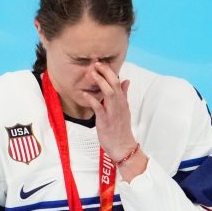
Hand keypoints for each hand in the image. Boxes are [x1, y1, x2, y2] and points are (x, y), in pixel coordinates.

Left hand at [85, 63, 146, 180]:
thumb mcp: (125, 110)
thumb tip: (126, 80)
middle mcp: (119, 105)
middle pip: (115, 84)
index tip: (102, 63)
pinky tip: (84, 93)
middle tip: (97, 63)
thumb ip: (124, 95)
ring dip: (100, 82)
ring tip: (92, 73)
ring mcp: (113, 113)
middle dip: (106, 72)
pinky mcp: (105, 121)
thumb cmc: (122, 130)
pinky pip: (99, 108)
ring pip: (109, 93)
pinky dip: (92, 99)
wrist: (123, 147)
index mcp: (123, 102)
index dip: (110, 71)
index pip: (118, 82)